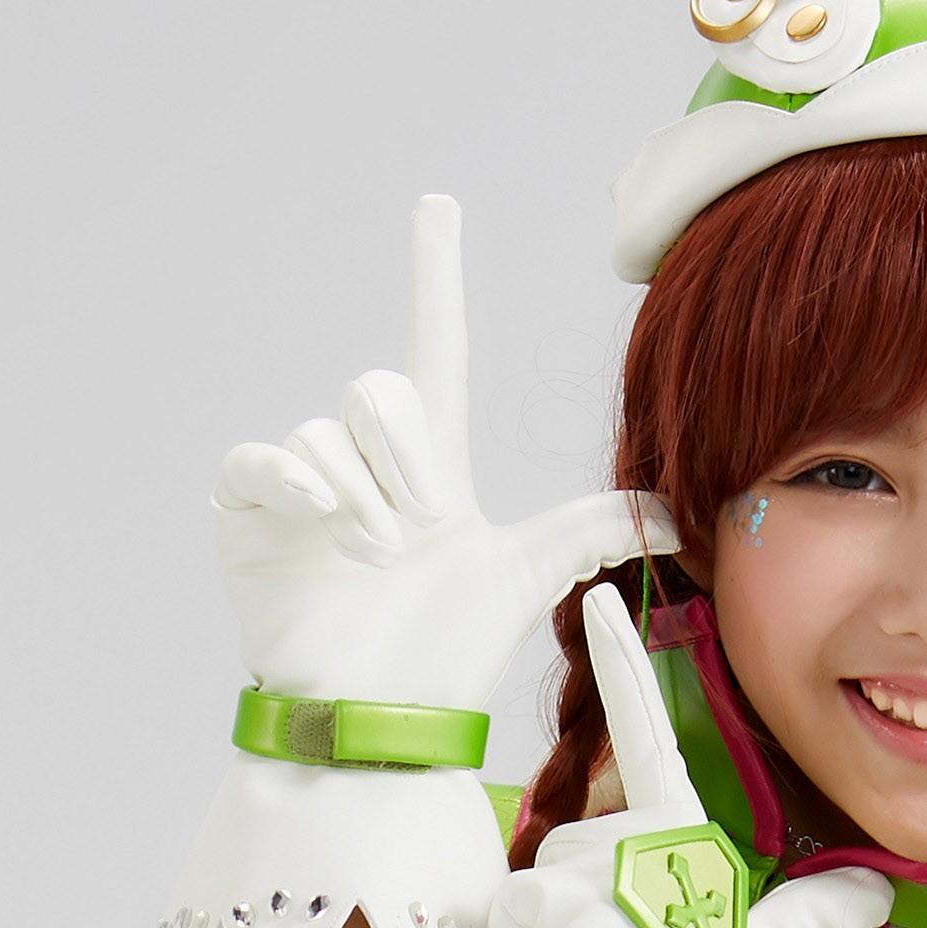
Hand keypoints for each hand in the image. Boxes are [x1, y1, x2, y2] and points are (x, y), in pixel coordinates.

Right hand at [211, 197, 676, 709]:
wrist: (380, 720)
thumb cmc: (445, 656)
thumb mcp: (527, 577)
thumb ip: (590, 530)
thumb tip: (676, 513)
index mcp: (430, 466)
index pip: (438, 350)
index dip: (436, 278)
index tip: (438, 207)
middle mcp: (365, 463)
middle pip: (382, 392)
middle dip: (409, 461)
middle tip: (417, 533)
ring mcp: (303, 488)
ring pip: (330, 431)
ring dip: (365, 496)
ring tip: (374, 557)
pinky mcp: (250, 515)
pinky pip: (261, 458)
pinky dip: (292, 481)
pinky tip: (316, 520)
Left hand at [482, 584, 889, 927]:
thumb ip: (816, 913)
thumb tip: (880, 887)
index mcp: (683, 835)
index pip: (652, 732)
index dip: (625, 661)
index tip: (602, 598)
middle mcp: (641, 835)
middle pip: (564, 851)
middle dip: (561, 923)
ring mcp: (601, 866)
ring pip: (529, 890)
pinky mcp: (562, 902)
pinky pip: (509, 924)